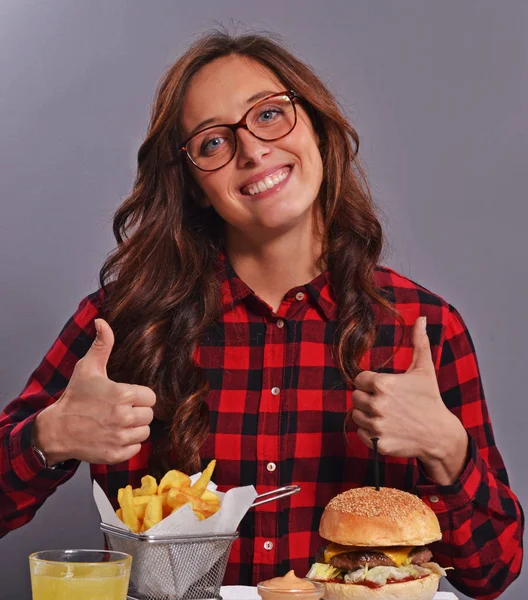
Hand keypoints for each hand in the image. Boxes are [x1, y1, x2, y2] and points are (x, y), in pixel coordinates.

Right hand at [32, 319, 155, 464]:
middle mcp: (124, 417)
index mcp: (123, 394)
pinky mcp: (116, 454)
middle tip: (119, 410)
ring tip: (116, 423)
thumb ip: (102, 344)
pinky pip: (136, 449)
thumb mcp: (88, 368)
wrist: (57, 429)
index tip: (125, 397)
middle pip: (149, 415)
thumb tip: (102, 321)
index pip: (151, 397)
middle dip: (137, 412)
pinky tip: (113, 436)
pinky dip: (127, 445)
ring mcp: (120, 438)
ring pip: (144, 433)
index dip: (139, 396)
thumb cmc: (75, 397)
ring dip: (134, 429)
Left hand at [351, 316, 467, 483]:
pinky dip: (370, 432)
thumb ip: (419, 342)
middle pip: (355, 397)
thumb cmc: (430, 399)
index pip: (359, 380)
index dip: (370, 383)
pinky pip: (361, 433)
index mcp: (383, 384)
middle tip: (386, 402)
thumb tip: (421, 318)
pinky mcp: (378, 443)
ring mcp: (377, 425)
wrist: (439, 434)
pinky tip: (386, 428)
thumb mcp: (424, 369)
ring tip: (387, 415)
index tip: (384, 388)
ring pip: (356, 415)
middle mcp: (377, 404)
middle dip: (367, 398)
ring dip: (367, 415)